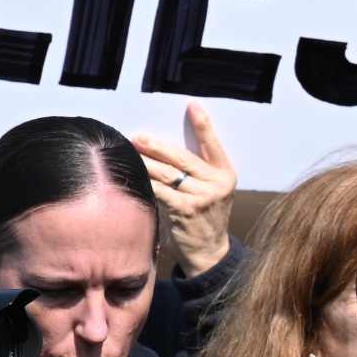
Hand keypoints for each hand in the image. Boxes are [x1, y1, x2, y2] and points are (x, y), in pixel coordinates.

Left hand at [132, 103, 237, 276]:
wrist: (209, 251)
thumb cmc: (204, 216)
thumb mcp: (212, 191)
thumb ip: (197, 173)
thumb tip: (162, 150)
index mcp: (226, 174)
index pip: (213, 144)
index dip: (203, 124)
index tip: (192, 105)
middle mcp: (217, 184)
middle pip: (182, 158)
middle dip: (157, 146)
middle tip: (137, 136)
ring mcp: (202, 197)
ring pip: (167, 173)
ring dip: (145, 162)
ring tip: (130, 152)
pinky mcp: (186, 210)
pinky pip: (160, 190)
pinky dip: (145, 182)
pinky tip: (133, 175)